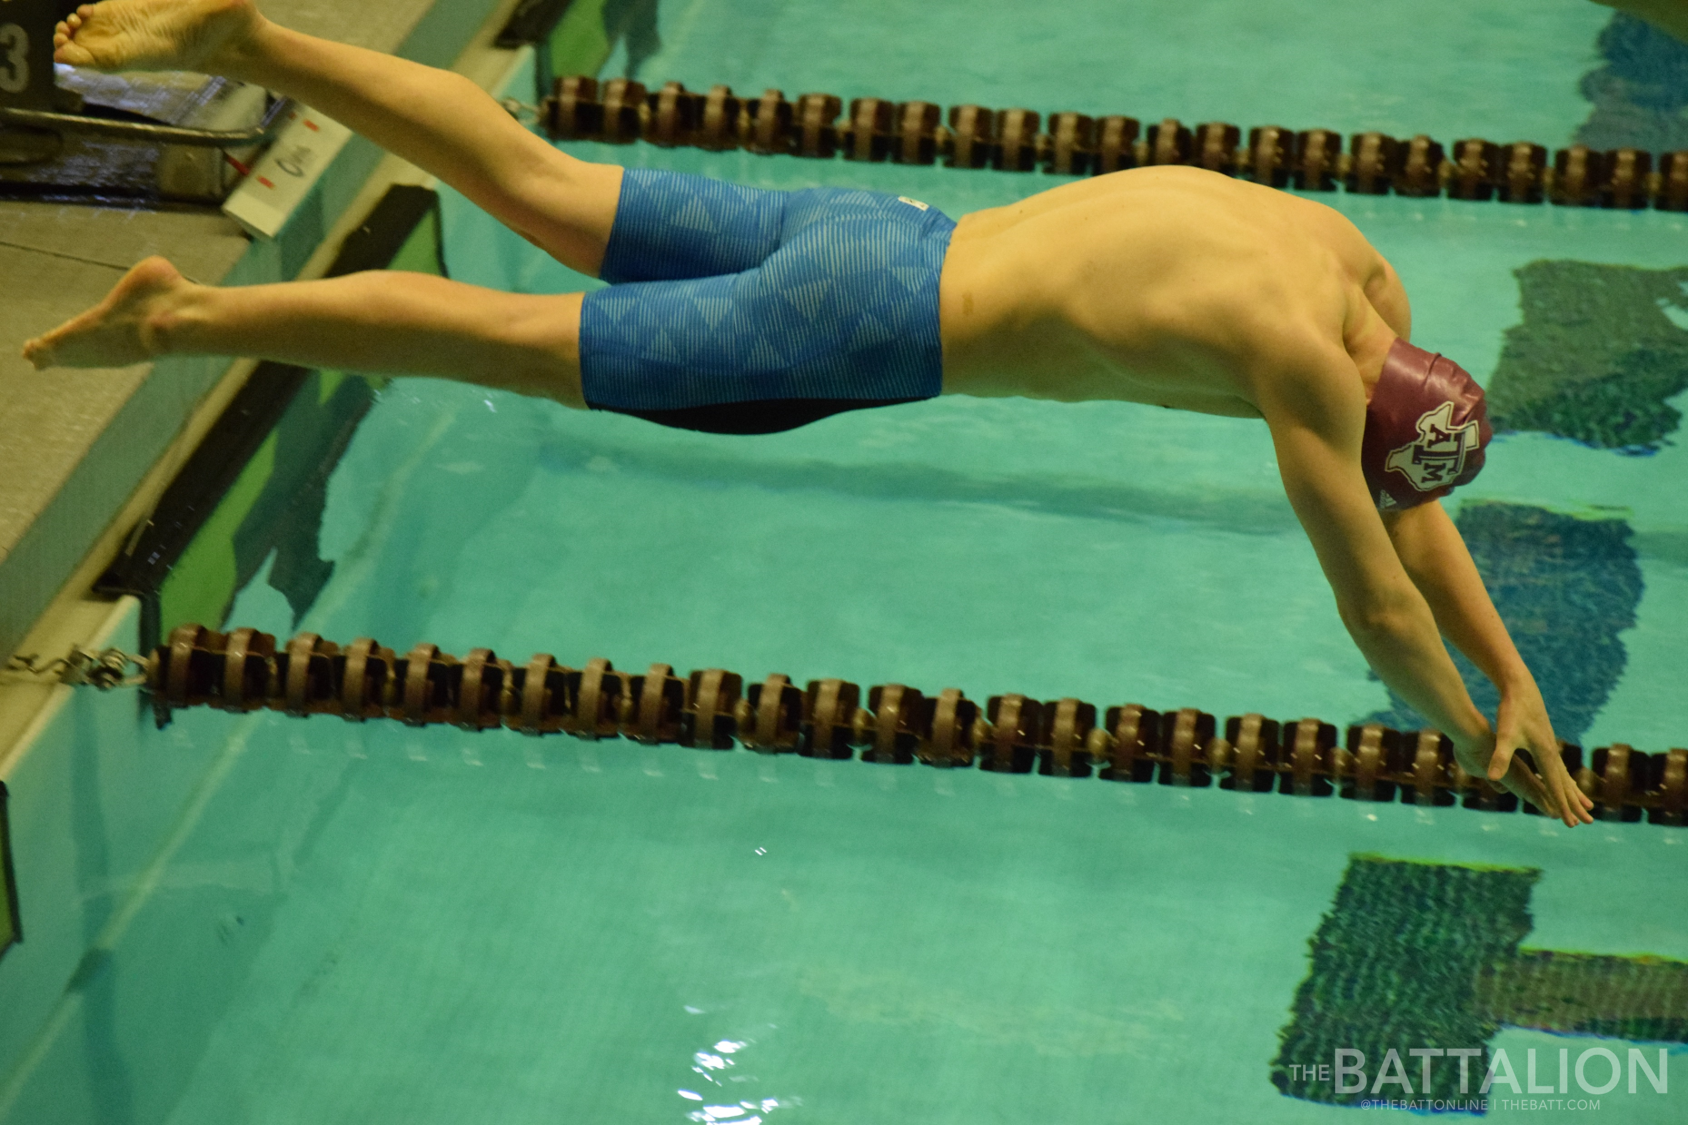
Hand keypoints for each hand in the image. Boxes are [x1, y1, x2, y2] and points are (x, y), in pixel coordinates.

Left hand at [1475, 680, 1594, 826]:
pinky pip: (1558, 766)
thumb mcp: (1504, 735)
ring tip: (1586, 805)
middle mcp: (1552, 752)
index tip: (1570, 823)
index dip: (1562, 805)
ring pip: (1564, 774)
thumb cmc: (1511, 711)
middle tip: (1587, 822)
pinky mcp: (1545, 740)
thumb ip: (1499, 757)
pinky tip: (1566, 781)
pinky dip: (1564, 778)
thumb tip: (1492, 777)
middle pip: (1565, 783)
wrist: (1520, 688)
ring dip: (1574, 791)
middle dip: (1574, 804)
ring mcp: (1551, 746)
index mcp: (1546, 754)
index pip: (1555, 786)